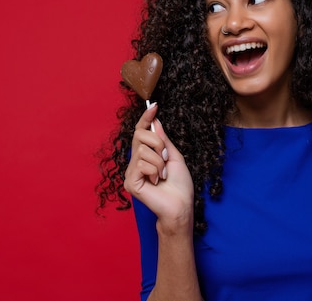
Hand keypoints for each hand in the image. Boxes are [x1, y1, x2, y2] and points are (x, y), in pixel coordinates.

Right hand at [124, 104, 193, 227]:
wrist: (181, 205)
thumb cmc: (180, 185)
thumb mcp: (174, 156)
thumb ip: (163, 140)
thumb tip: (155, 122)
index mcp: (146, 155)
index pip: (141, 132)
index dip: (146, 118)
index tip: (154, 106)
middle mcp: (136, 162)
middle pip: (139, 135)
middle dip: (157, 142)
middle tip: (166, 157)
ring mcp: (131, 172)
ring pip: (143, 151)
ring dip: (159, 162)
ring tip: (163, 175)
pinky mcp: (130, 182)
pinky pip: (141, 164)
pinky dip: (154, 171)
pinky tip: (156, 182)